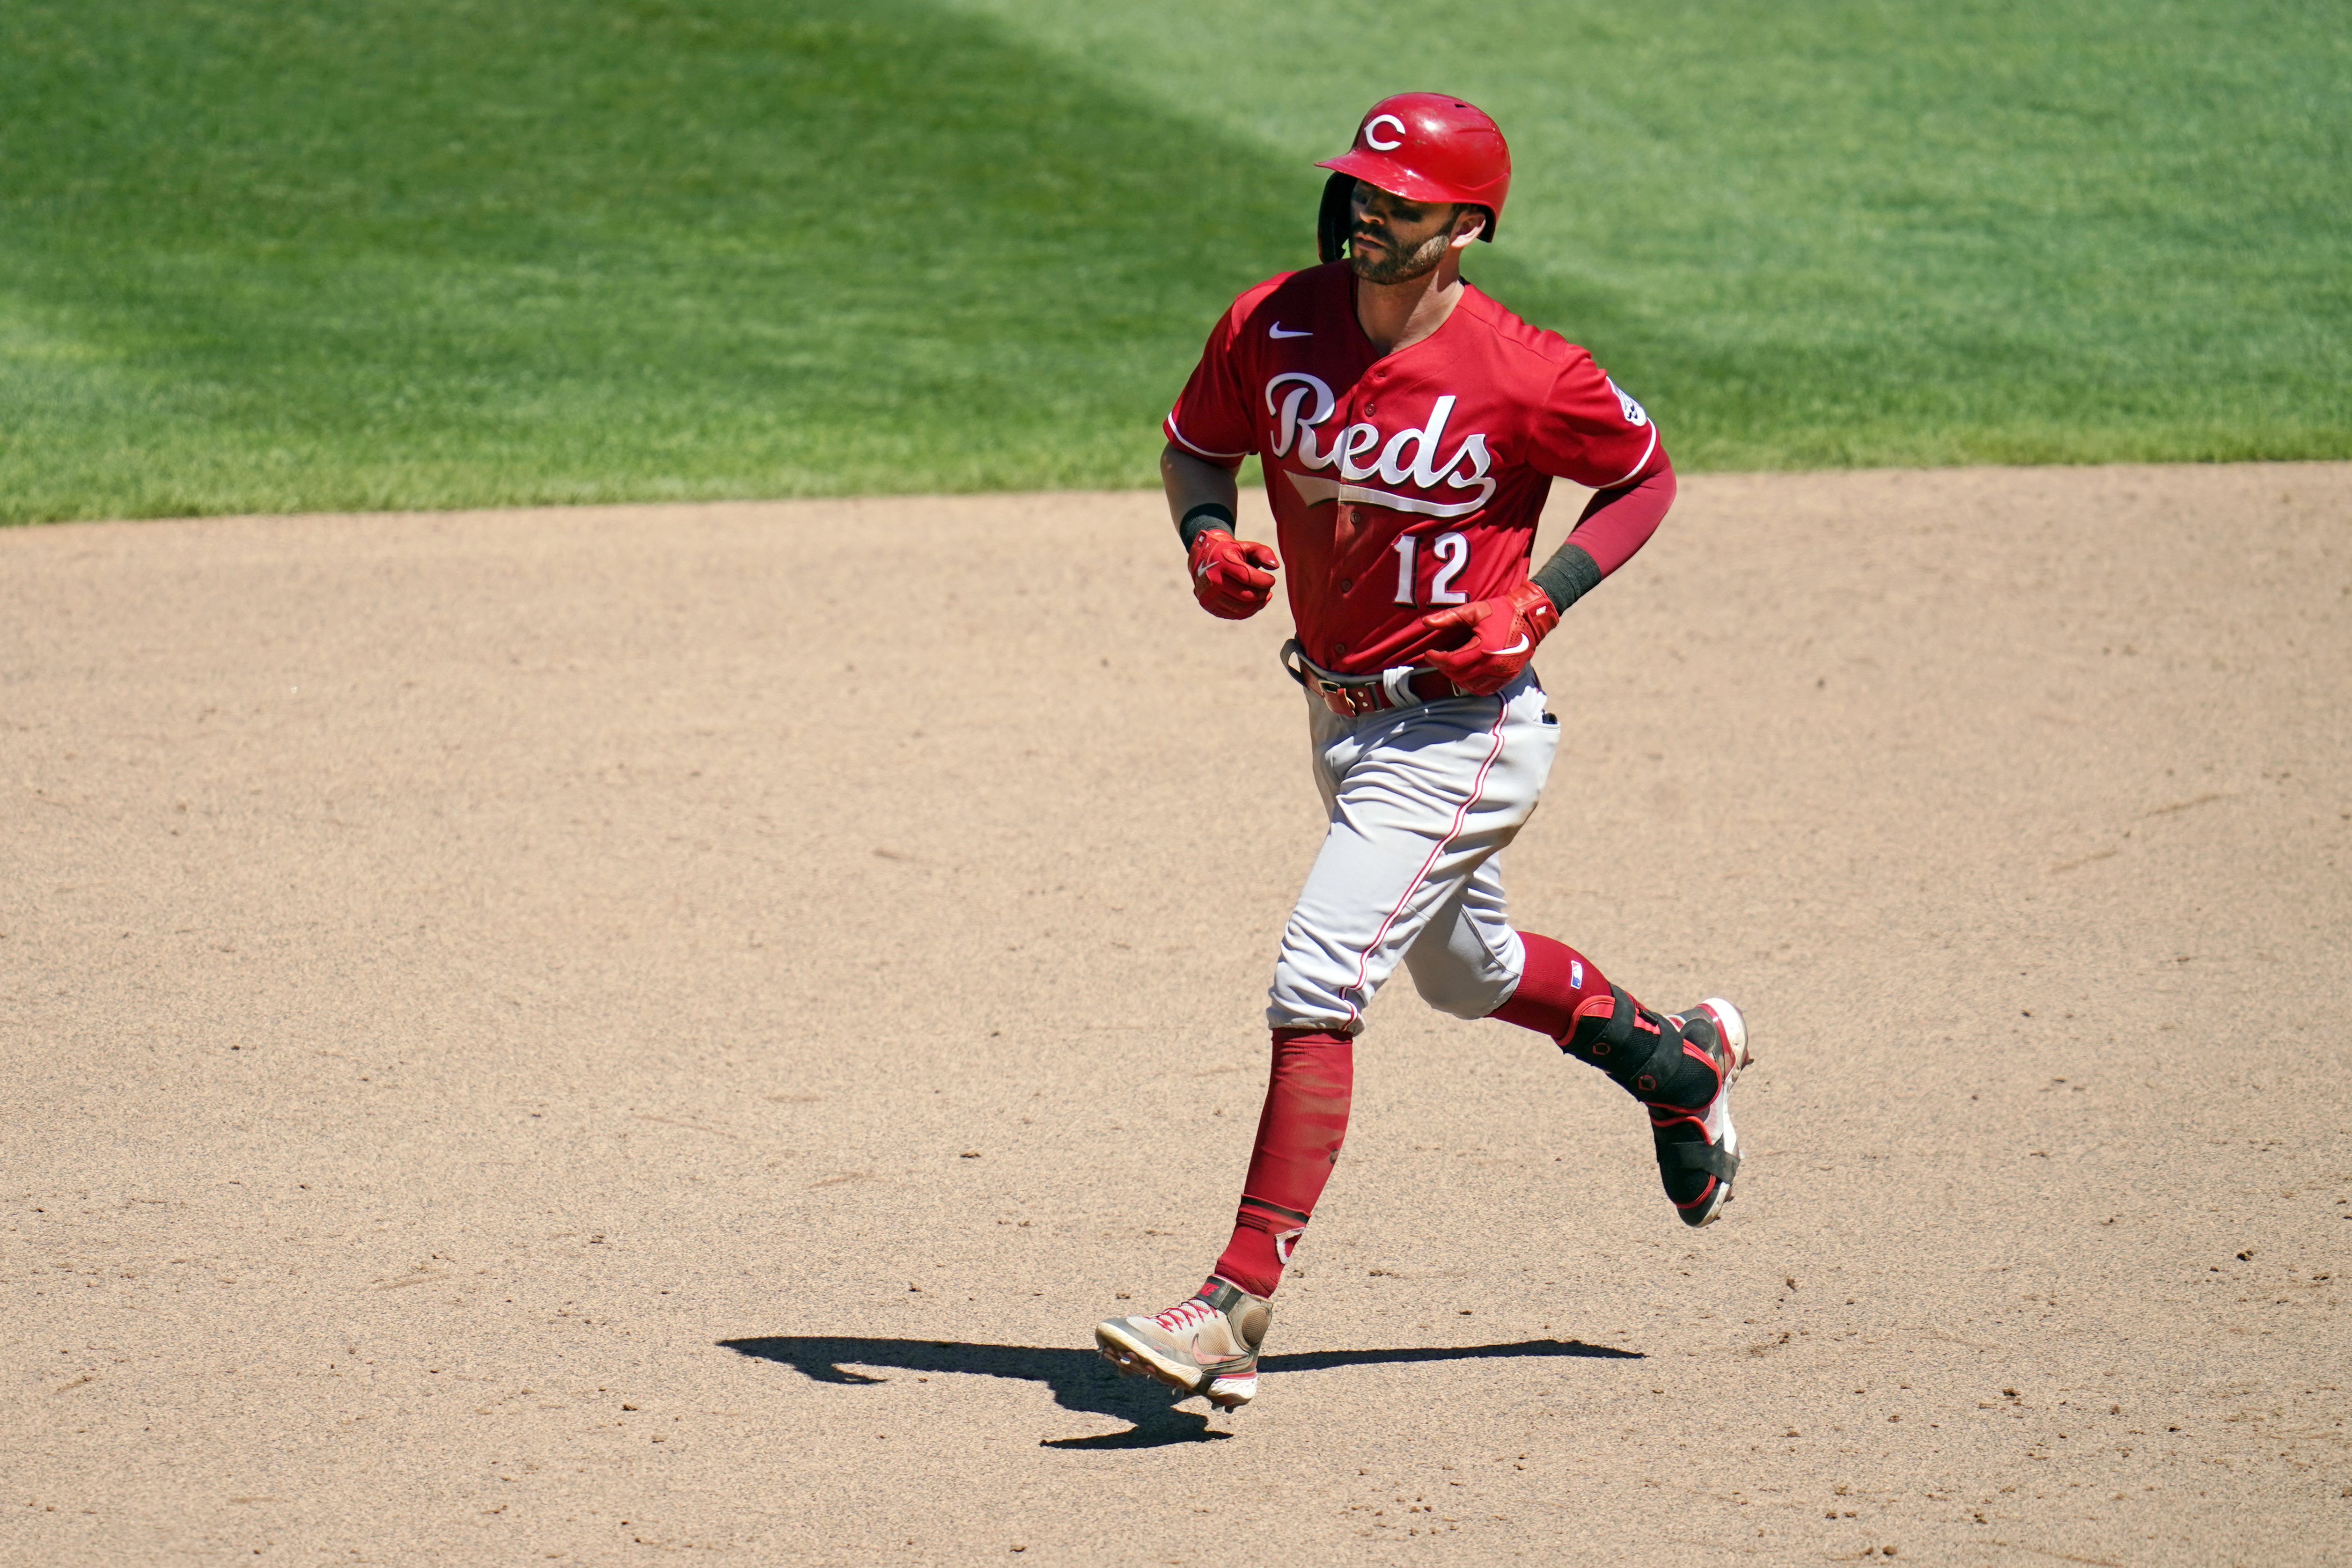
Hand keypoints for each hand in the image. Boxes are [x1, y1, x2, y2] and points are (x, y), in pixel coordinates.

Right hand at [1187, 530, 1279, 618]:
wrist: (1203, 560)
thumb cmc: (1230, 553)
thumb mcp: (1246, 547)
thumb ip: (1263, 553)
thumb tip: (1275, 566)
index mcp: (1221, 562)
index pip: (1248, 577)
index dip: (1264, 581)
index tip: (1271, 579)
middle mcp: (1212, 581)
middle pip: (1246, 595)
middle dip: (1262, 593)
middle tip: (1267, 587)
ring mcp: (1209, 596)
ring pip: (1242, 608)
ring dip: (1258, 603)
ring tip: (1263, 594)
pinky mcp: (1210, 606)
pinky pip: (1236, 614)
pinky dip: (1250, 610)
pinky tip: (1255, 602)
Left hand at [1419, 580, 1559, 693]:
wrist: (1531, 617)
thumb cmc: (1502, 612)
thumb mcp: (1475, 610)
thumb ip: (1450, 617)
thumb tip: (1426, 622)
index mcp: (1484, 648)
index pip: (1452, 662)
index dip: (1437, 659)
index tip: (1429, 654)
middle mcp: (1494, 664)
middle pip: (1459, 676)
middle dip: (1445, 669)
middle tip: (1439, 659)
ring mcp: (1503, 672)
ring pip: (1471, 686)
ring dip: (1458, 679)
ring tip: (1452, 667)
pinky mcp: (1509, 676)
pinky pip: (1486, 689)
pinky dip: (1473, 685)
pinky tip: (1468, 675)